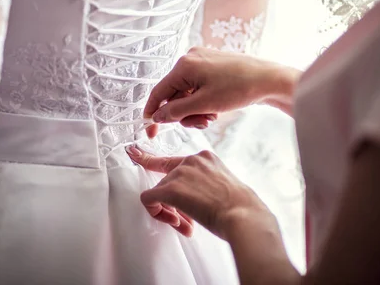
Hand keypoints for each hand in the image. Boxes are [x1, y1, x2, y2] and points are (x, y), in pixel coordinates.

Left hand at [127, 146, 268, 239]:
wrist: (244, 216)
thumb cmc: (241, 208)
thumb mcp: (224, 186)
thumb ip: (204, 186)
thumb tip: (190, 203)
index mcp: (205, 158)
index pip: (173, 159)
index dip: (151, 159)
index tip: (135, 154)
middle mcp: (191, 160)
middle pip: (167, 181)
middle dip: (174, 204)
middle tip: (187, 221)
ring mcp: (180, 173)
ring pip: (159, 192)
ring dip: (169, 211)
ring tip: (187, 225)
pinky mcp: (171, 189)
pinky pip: (150, 199)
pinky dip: (156, 212)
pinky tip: (173, 221)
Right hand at [144, 47, 300, 136]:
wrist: (270, 80)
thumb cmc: (239, 88)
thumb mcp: (204, 105)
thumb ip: (176, 111)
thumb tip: (157, 116)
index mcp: (184, 65)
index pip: (159, 92)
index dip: (153, 113)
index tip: (150, 130)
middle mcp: (190, 59)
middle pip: (174, 94)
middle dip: (184, 113)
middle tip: (201, 123)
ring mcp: (202, 60)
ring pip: (187, 93)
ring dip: (196, 109)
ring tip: (212, 116)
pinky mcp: (212, 65)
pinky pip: (198, 87)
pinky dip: (203, 101)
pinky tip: (217, 108)